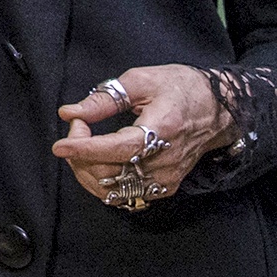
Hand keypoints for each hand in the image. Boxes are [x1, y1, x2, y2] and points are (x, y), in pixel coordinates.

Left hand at [53, 65, 231, 206]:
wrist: (217, 109)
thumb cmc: (180, 88)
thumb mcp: (141, 81)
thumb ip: (104, 99)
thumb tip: (70, 113)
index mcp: (163, 128)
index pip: (118, 148)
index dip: (85, 149)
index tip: (60, 145)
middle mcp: (166, 161)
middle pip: (112, 172)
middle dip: (82, 153)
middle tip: (78, 125)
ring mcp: (167, 178)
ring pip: (115, 191)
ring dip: (88, 171)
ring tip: (83, 144)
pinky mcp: (166, 188)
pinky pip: (127, 196)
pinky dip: (104, 183)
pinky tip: (97, 162)